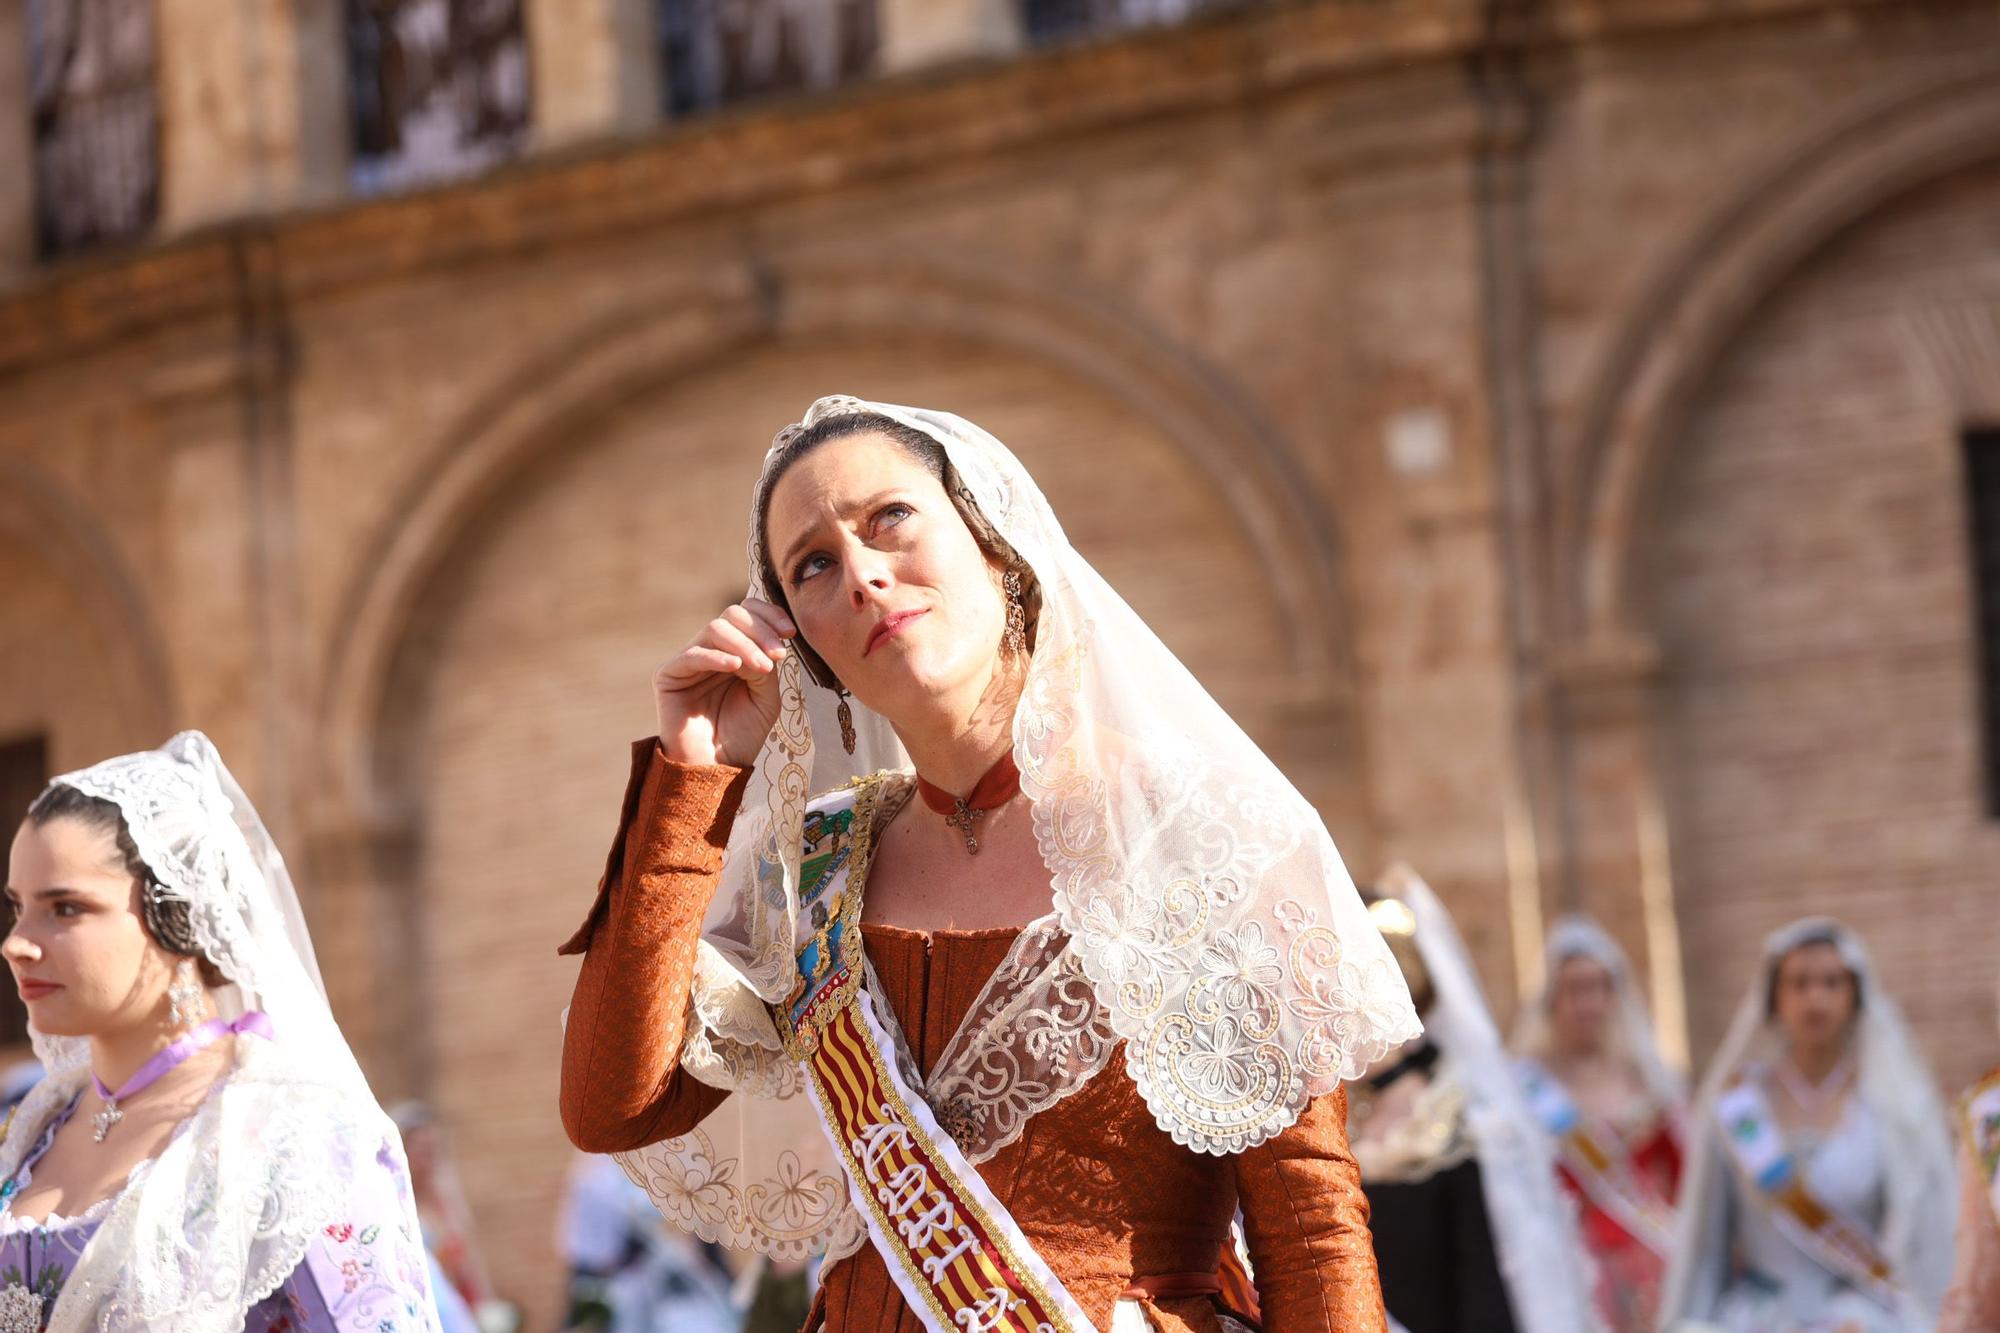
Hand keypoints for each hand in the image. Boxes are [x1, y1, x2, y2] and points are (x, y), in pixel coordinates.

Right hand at [655, 599, 796, 767]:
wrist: (717, 768)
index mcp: (734, 650)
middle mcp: (711, 650)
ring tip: (762, 668)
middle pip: (733, 614)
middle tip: (777, 654)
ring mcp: (689, 660)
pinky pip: (692, 654)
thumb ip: (765, 665)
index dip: (769, 615)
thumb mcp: (766, 697)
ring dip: (745, 644)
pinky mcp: (668, 675)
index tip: (790, 633)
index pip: (748, 614)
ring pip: (715, 628)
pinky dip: (717, 656)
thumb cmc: (742, 734)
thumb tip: (764, 642)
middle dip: (760, 630)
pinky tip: (735, 667)